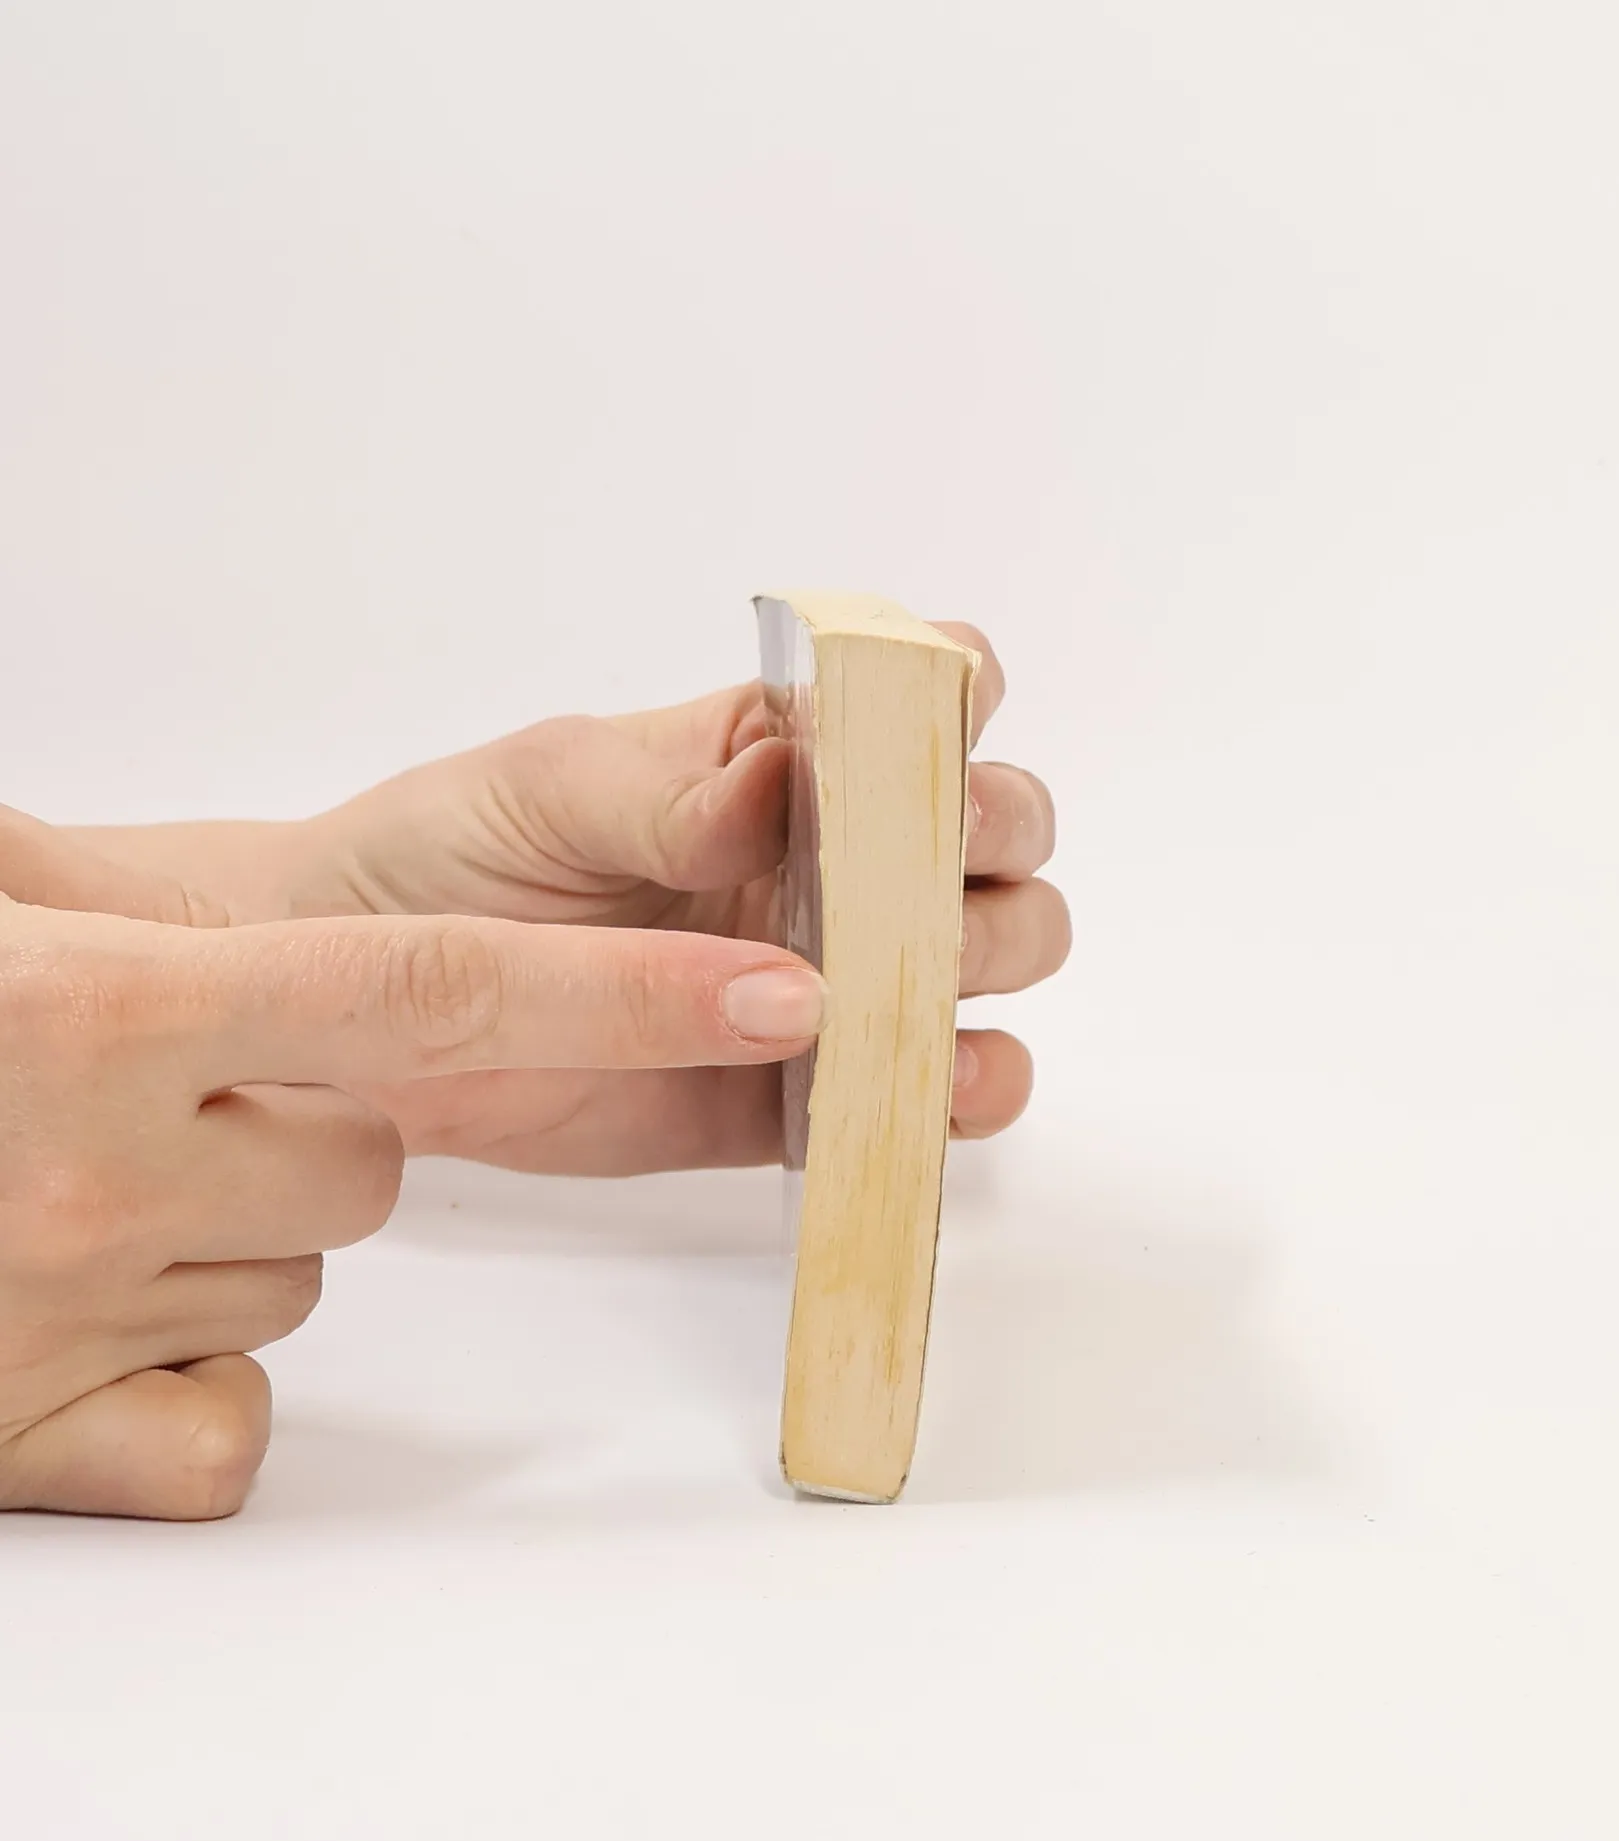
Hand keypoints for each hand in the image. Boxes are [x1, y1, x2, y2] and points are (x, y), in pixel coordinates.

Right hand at [0, 891, 823, 1516]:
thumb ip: (81, 874)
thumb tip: (129, 830)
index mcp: (111, 1012)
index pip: (440, 988)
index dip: (631, 990)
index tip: (794, 992)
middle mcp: (107, 1169)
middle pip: (370, 1151)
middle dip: (319, 1113)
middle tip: (167, 1081)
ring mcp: (71, 1316)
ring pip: (301, 1261)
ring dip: (238, 1218)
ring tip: (81, 1174)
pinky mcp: (31, 1439)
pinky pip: (227, 1414)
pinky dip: (184, 1368)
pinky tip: (81, 1313)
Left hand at [77, 624, 1068, 1176]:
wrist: (358, 1014)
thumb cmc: (447, 858)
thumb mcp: (548, 790)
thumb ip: (674, 789)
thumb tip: (787, 781)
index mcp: (778, 761)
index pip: (915, 705)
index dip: (958, 699)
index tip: (952, 709)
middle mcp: (832, 864)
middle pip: (993, 837)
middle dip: (993, 839)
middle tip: (933, 860)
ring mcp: (831, 980)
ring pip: (988, 961)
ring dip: (991, 962)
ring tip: (920, 980)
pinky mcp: (802, 1094)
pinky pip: (922, 1098)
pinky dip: (959, 1093)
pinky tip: (933, 1085)